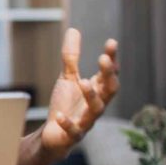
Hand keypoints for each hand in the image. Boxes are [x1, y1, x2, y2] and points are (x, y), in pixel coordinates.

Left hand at [40, 28, 119, 157]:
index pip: (109, 74)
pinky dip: (68, 123)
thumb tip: (73, 29)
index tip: (111, 43)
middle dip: (108, 76)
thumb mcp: (67, 78)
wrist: (53, 135)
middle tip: (103, 60)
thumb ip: (71, 57)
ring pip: (96, 110)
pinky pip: (75, 130)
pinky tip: (60, 115)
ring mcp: (86, 121)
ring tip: (82, 82)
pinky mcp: (73, 135)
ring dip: (91, 96)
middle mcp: (96, 105)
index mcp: (97, 91)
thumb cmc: (65, 105)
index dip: (112, 60)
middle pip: (109, 90)